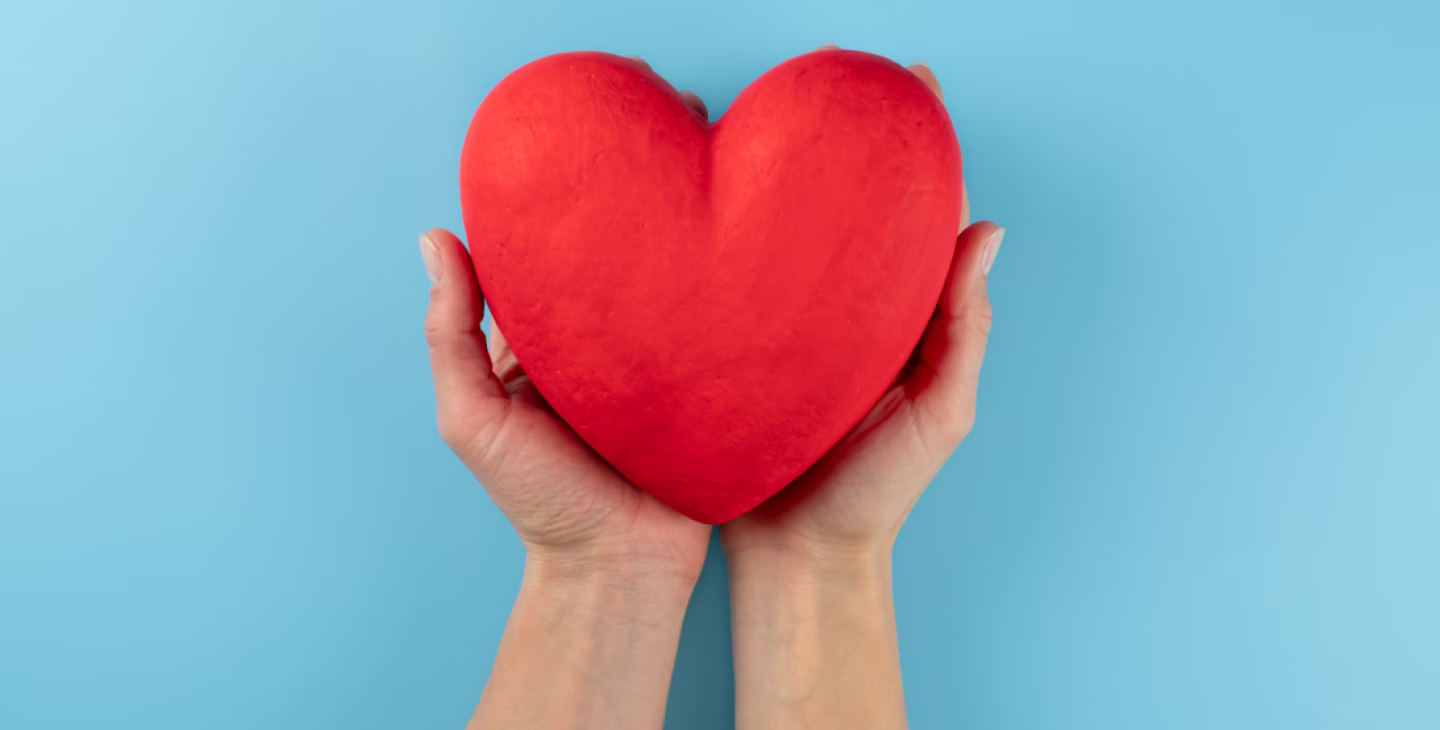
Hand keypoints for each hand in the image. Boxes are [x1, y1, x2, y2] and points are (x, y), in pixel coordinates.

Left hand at [420, 228, 711, 580]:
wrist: (619, 565)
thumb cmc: (540, 498)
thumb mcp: (473, 416)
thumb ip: (449, 335)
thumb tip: (431, 238)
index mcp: (536, 352)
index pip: (537, 276)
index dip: (542, 233)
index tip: (556, 185)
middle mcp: (592, 354)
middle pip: (599, 283)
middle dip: (610, 245)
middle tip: (630, 195)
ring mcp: (649, 369)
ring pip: (654, 303)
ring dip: (665, 274)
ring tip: (680, 224)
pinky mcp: (698, 388)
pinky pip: (703, 339)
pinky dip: (708, 314)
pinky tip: (718, 279)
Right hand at [721, 48, 1003, 729]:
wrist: (797, 557)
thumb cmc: (874, 497)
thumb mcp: (940, 417)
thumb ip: (962, 329)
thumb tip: (987, 231)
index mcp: (905, 315)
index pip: (921, 213)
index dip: (922, 146)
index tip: (912, 83)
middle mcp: (850, 308)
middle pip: (856, 205)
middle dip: (850, 135)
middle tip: (836, 71)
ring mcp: (794, 325)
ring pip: (795, 230)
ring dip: (788, 169)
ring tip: (771, 107)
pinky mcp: (742, 345)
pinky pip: (744, 275)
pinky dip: (736, 229)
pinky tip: (716, 189)